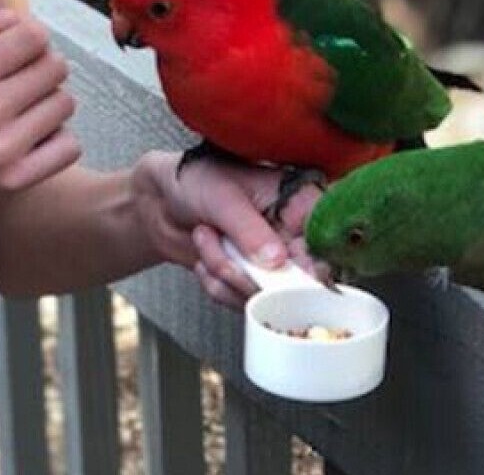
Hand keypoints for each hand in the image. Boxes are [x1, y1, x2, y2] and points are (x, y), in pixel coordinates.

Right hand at [0, 5, 81, 233]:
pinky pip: (68, 146)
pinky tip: (32, 133)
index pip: (33, 37)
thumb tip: (12, 15)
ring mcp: (3, 150)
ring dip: (49, 99)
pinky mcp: (16, 179)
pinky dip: (57, 137)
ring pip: (65, 104)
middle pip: (55, 68)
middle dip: (42, 63)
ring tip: (23, 105)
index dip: (29, 34)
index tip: (15, 46)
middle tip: (21, 75)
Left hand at [131, 151, 322, 308]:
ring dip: (226, 272)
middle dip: (249, 272)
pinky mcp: (254, 283)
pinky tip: (205, 258)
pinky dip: (217, 285)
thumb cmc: (197, 180)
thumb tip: (277, 261)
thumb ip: (250, 230)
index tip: (281, 270)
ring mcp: (275, 263)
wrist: (161, 201)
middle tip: (224, 251)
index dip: (307, 264)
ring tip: (206, 238)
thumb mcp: (223, 198)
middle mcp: (294, 235)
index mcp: (300, 202)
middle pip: (297, 280)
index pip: (322, 242)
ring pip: (265, 294)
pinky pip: (242, 303)